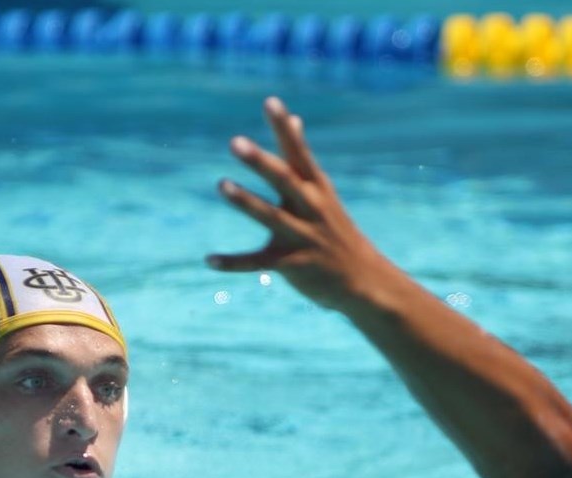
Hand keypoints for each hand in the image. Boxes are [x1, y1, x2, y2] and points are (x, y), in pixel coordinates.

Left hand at [207, 97, 397, 312]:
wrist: (363, 280)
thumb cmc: (335, 230)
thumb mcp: (322, 191)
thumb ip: (301, 159)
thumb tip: (294, 118)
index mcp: (316, 188)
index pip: (299, 152)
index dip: (284, 128)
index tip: (270, 101)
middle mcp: (312, 208)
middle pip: (285, 180)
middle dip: (261, 161)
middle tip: (235, 141)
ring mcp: (304, 236)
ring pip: (271, 216)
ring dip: (246, 201)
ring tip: (221, 184)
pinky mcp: (293, 264)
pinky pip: (258, 263)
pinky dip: (233, 262)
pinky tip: (208, 260)